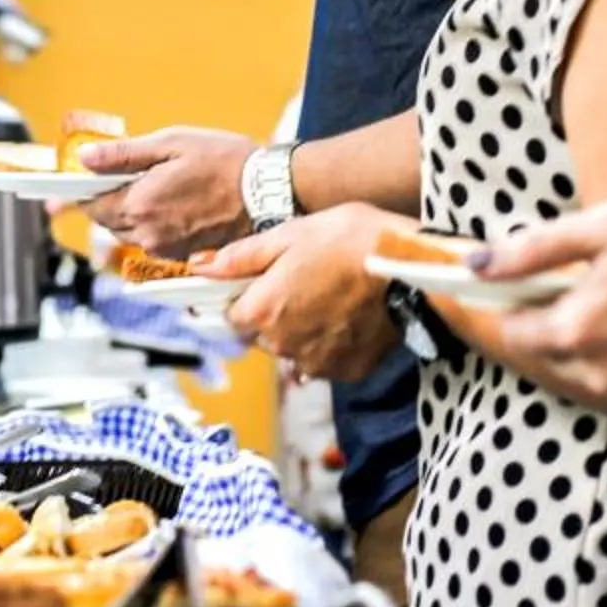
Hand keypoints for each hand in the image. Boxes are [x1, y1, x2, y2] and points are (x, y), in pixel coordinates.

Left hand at [78, 127, 255, 258]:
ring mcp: (167, 248)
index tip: (62, 195)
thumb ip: (123, 154)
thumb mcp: (171, 143)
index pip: (91, 206)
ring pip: (131, 232)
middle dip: (107, 200)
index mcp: (140, 203)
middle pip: (108, 221)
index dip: (77, 196)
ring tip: (153, 187)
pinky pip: (155, 241)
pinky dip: (154, 224)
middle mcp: (149, 233)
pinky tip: (173, 203)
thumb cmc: (224, 161)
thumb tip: (86, 157)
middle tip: (119, 177)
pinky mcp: (185, 255)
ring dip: (131, 213)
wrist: (268, 193)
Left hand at [208, 204, 404, 381]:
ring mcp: (317, 362)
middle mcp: (283, 346)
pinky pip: (326, 361)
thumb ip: (239, 258)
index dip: (246, 296)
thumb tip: (199, 266)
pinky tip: (349, 316)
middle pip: (263, 335)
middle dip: (276, 312)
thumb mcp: (288, 236)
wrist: (408, 267)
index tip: (265, 281)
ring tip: (331, 296)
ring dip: (304, 330)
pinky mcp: (348, 371)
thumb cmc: (347, 241)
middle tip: (306, 280)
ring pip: (294, 349)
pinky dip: (332, 343)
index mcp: (262, 311)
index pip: (232, 316)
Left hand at [483, 194, 606, 422]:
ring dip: (583, 352)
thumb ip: (532, 250)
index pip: (512, 330)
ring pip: (585, 381)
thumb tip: (475, 265)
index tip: (523, 285)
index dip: (509, 304)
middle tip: (572, 292)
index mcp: (574, 333)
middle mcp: (600, 379)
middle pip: (546, 359)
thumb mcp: (604, 229)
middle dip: (545, 328)